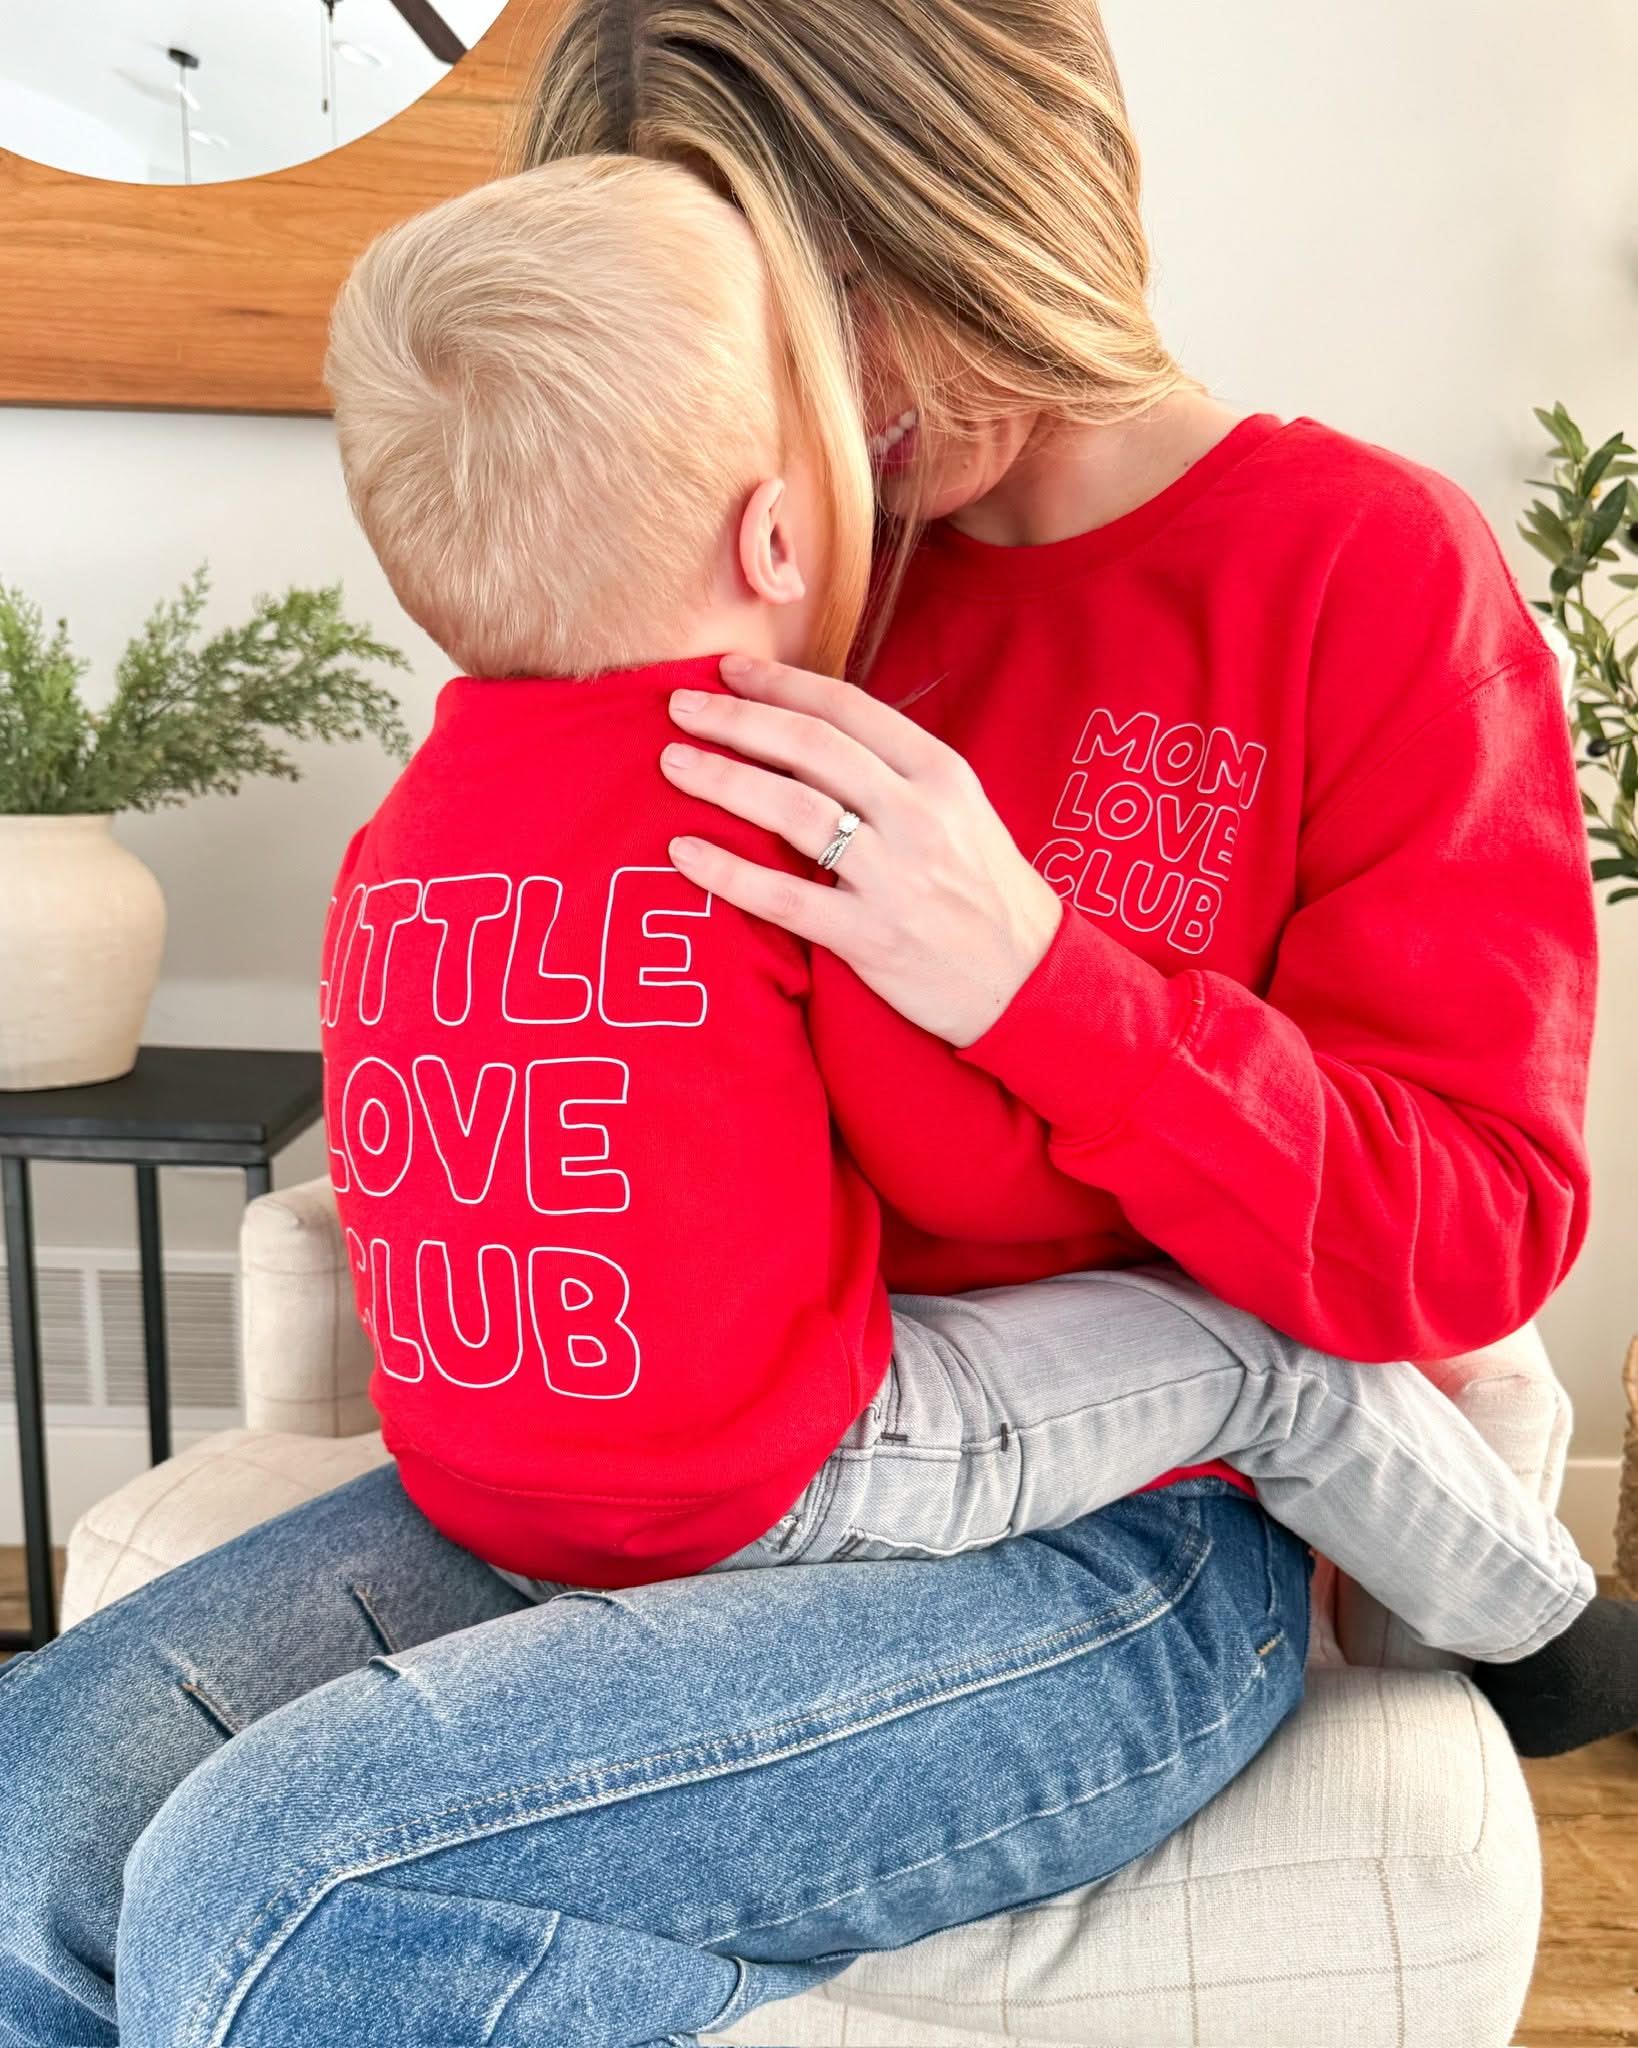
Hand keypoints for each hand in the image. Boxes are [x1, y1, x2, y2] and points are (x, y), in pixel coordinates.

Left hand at [659, 656, 1063, 1046]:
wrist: (1028, 981)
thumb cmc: (981, 890)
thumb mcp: (957, 811)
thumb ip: (892, 771)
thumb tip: (806, 728)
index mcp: (941, 773)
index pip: (847, 708)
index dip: (779, 683)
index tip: (726, 670)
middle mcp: (920, 816)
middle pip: (811, 749)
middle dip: (737, 721)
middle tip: (679, 707)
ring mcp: (896, 878)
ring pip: (793, 812)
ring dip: (723, 780)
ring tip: (673, 764)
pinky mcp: (873, 938)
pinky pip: (785, 897)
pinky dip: (728, 872)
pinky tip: (684, 852)